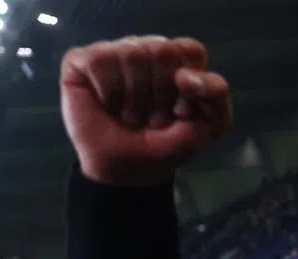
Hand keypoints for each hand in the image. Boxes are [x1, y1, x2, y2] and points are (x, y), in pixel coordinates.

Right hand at [60, 36, 232, 185]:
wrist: (122, 170)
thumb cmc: (162, 146)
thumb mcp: (205, 129)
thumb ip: (214, 98)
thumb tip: (184, 76)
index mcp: (181, 62)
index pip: (191, 50)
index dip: (189, 85)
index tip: (181, 113)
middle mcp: (148, 51)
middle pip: (163, 51)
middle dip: (160, 96)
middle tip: (153, 118)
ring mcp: (116, 52)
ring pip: (132, 54)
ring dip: (134, 99)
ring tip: (131, 115)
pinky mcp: (83, 59)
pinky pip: (100, 61)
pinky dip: (108, 93)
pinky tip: (109, 105)